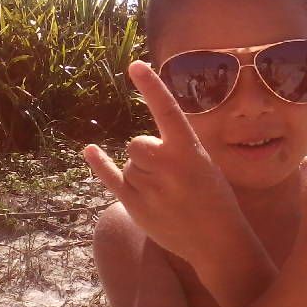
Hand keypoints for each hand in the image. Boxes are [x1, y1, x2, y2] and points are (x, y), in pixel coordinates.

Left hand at [82, 61, 245, 264]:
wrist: (217, 241)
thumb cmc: (215, 199)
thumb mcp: (204, 164)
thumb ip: (177, 149)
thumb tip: (143, 145)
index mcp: (189, 150)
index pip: (166, 109)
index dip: (150, 86)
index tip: (135, 65)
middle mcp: (166, 164)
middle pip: (137, 143)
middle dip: (146, 153)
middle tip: (169, 176)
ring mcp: (148, 186)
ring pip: (129, 164)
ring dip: (141, 173)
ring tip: (165, 194)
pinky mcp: (135, 205)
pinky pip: (111, 178)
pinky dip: (99, 164)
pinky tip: (89, 150)